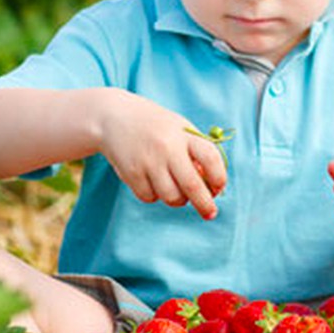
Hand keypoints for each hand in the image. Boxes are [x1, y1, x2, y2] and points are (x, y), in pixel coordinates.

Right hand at [95, 89, 227, 219]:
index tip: (219, 187)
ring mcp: (148, 161)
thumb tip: (211, 186)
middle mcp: (167, 147)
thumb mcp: (179, 129)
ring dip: (178, 199)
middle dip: (205, 204)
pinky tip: (152, 180)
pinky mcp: (131, 173)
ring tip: (175, 187)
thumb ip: (196, 152)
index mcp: (184, 134)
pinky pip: (150, 197)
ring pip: (171, 197)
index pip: (210, 157)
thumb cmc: (156, 127)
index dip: (219, 177)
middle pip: (192, 185)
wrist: (114, 118)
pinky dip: (155, 195)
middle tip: (211, 213)